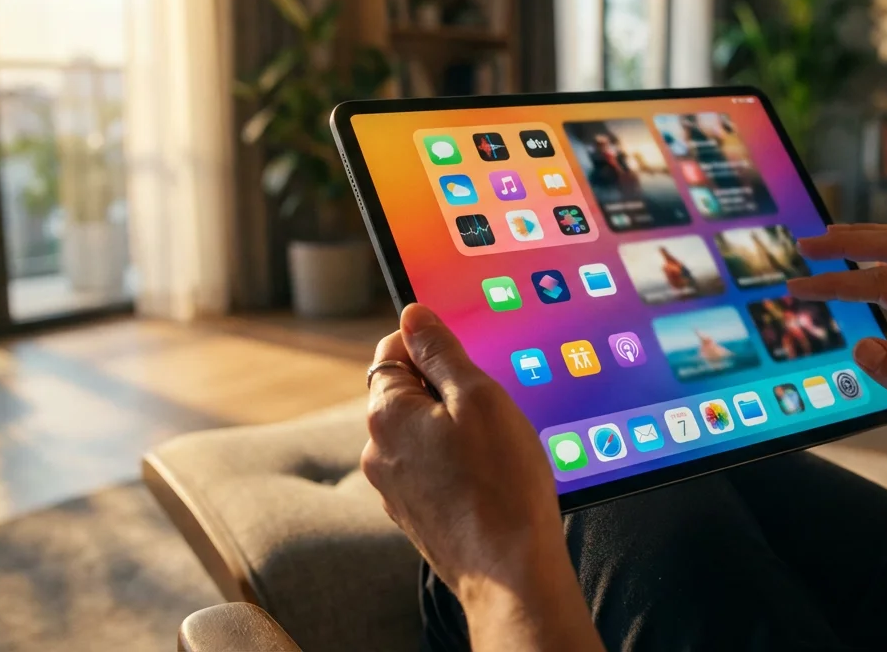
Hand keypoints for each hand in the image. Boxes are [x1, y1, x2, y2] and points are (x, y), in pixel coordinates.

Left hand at [362, 304, 602, 650]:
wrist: (509, 572)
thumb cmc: (501, 482)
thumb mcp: (479, 398)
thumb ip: (442, 351)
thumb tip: (413, 314)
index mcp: (387, 413)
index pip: (394, 348)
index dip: (435, 345)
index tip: (472, 361)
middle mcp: (377, 449)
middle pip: (407, 390)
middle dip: (449, 389)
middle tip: (493, 407)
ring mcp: (393, 486)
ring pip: (422, 431)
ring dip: (454, 427)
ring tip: (497, 447)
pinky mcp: (415, 513)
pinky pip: (431, 467)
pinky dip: (456, 462)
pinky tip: (490, 477)